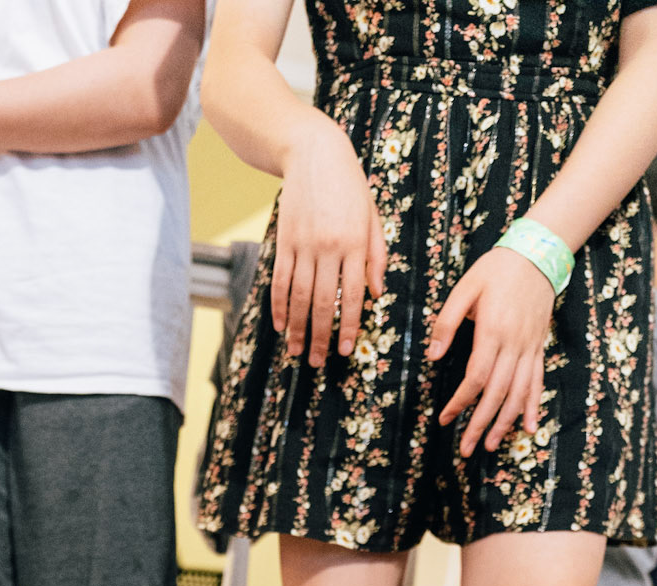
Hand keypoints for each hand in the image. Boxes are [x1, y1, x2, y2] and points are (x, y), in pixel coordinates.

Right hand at [274, 112, 386, 366]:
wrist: (313, 152)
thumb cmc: (349, 185)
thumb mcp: (372, 215)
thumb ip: (376, 254)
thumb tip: (376, 293)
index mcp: (356, 243)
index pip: (353, 295)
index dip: (349, 326)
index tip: (345, 350)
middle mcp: (329, 247)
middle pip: (323, 302)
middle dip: (320, 336)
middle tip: (317, 361)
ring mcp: (303, 245)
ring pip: (299, 297)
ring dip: (297, 328)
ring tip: (297, 351)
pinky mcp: (284, 241)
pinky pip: (280, 281)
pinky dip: (279, 306)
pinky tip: (281, 325)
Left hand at [430, 247, 554, 457]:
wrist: (537, 253)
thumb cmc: (496, 269)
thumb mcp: (464, 288)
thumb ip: (447, 323)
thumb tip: (432, 356)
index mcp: (493, 331)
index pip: (476, 378)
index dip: (460, 402)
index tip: (444, 419)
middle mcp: (514, 344)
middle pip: (497, 393)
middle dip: (480, 424)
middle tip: (466, 450)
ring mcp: (530, 347)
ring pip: (519, 393)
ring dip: (504, 422)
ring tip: (489, 445)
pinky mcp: (538, 347)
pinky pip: (537, 381)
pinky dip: (533, 406)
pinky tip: (529, 428)